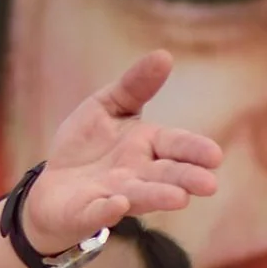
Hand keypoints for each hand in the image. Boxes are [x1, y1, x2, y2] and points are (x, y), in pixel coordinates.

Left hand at [22, 50, 222, 252]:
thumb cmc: (86, 145)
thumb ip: (134, 86)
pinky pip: (97, 212)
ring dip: (157, 197)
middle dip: (187, 179)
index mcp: (148, 146)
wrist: (52, 186)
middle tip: (209, 184)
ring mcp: (114, 195)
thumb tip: (164, 55)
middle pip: (167, 176)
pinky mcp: (87, 212)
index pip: (176, 145)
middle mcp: (138, 174)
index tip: (214, 155)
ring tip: (178, 198)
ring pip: (141, 197)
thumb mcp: (106, 106)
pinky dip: (106, 211)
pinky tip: (117, 205)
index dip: (194, 150)